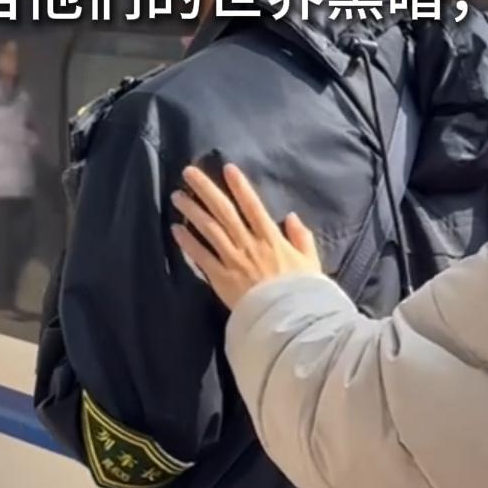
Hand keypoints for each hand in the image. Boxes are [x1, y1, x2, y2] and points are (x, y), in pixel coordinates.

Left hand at [172, 161, 322, 310]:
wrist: (290, 319)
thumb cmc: (303, 293)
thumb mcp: (311, 262)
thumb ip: (301, 238)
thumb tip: (292, 217)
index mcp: (271, 238)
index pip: (252, 205)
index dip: (239, 186)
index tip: (226, 168)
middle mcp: (249, 244)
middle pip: (224, 211)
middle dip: (205, 189)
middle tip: (188, 172)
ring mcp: (233, 260)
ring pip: (208, 229)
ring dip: (191, 210)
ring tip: (177, 196)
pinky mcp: (221, 278)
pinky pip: (201, 256)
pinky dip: (187, 242)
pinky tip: (176, 228)